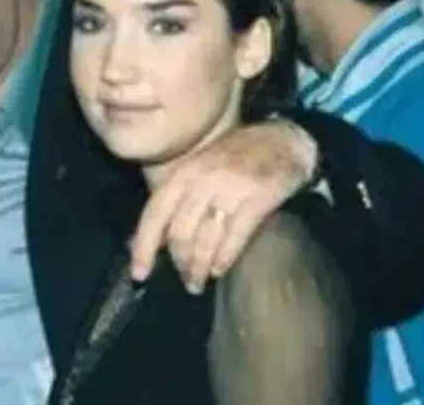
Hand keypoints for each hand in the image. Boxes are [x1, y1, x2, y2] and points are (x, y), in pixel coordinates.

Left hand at [130, 119, 316, 292]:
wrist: (285, 140)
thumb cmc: (236, 159)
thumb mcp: (199, 170)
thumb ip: (174, 203)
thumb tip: (143, 241)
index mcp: (184, 173)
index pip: (155, 214)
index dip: (143, 246)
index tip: (139, 274)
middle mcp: (203, 180)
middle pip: (179, 232)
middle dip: (178, 262)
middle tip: (183, 280)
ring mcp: (231, 188)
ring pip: (205, 238)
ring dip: (198, 267)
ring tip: (197, 283)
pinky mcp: (259, 197)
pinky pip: (235, 236)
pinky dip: (224, 258)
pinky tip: (219, 270)